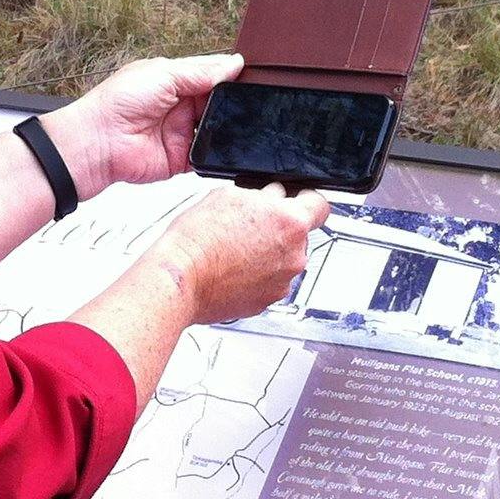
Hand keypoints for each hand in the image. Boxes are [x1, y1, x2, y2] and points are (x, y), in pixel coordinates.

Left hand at [44, 53, 242, 197]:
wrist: (98, 143)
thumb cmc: (117, 103)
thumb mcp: (162, 74)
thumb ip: (200, 71)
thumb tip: (233, 63)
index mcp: (174, 81)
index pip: (211, 76)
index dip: (229, 76)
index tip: (249, 75)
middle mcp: (180, 106)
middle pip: (218, 103)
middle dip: (232, 102)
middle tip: (248, 101)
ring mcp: (182, 133)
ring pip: (217, 129)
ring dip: (227, 127)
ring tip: (240, 122)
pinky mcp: (182, 159)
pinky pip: (208, 157)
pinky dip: (218, 154)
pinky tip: (226, 146)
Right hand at [149, 183, 331, 325]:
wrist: (180, 279)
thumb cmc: (198, 240)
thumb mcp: (229, 196)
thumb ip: (262, 196)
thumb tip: (272, 197)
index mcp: (290, 223)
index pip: (320, 205)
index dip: (307, 200)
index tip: (299, 201)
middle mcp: (294, 255)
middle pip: (298, 235)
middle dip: (279, 229)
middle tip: (248, 226)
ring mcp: (282, 282)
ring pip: (283, 260)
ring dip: (267, 254)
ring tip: (234, 250)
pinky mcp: (266, 302)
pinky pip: (269, 282)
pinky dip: (256, 276)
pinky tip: (231, 268)